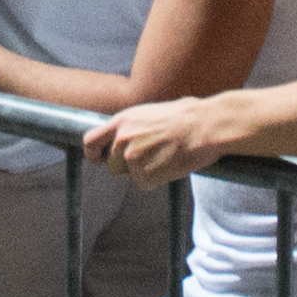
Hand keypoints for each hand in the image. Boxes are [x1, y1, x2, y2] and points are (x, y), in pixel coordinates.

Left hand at [87, 97, 220, 187]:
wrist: (205, 126)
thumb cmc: (186, 117)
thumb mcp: (150, 113)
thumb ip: (132, 127)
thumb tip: (126, 136)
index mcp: (122, 120)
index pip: (91, 141)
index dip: (94, 153)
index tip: (99, 159)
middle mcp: (122, 139)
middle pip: (112, 165)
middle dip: (127, 166)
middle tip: (150, 158)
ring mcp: (132, 157)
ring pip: (131, 175)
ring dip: (145, 171)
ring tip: (165, 157)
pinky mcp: (144, 174)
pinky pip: (145, 184)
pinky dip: (157, 179)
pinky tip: (171, 165)